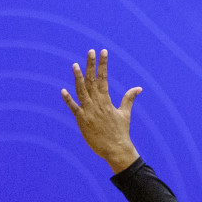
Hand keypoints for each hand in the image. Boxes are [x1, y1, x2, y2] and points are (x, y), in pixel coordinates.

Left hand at [61, 49, 142, 172]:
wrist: (116, 149)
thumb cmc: (120, 132)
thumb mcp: (125, 114)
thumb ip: (129, 99)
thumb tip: (139, 88)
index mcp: (107, 101)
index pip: (104, 78)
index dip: (103, 64)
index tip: (103, 51)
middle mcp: (97, 104)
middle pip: (92, 81)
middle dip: (91, 65)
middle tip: (90, 51)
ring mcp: (89, 112)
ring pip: (81, 91)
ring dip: (78, 78)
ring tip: (75, 65)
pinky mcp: (82, 121)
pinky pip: (73, 108)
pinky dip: (68, 100)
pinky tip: (63, 90)